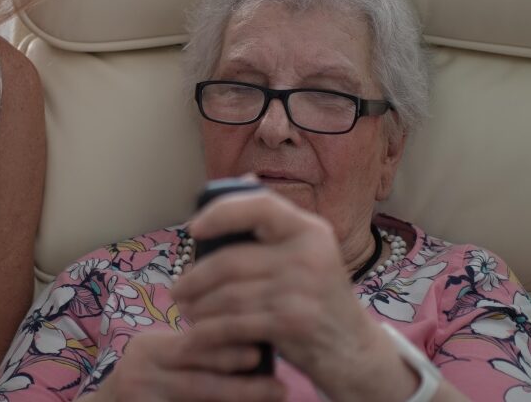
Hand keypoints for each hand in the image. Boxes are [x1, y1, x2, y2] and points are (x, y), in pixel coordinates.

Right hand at [85, 330, 284, 401]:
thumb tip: (255, 349)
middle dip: (240, 385)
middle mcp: (140, 375)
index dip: (227, 349)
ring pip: (194, 400)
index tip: (261, 352)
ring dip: (234, 401)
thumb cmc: (148, 375)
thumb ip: (197, 349)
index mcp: (149, 350)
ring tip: (268, 400)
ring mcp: (141, 401)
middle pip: (195, 382)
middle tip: (278, 388)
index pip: (192, 347)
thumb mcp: (163, 354)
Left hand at [173, 188, 410, 399]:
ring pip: (228, 295)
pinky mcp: (293, 323)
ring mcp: (302, 290)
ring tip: (187, 311)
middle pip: (231, 261)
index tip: (193, 228)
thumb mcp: (307, 255)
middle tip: (178, 290)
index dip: (221, 212)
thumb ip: (275, 226)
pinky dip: (209, 331)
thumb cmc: (317, 298)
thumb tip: (241, 181)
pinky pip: (234, 324)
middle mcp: (309, 254)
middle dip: (195, 278)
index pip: (260, 206)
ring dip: (198, 307)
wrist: (352, 349)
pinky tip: (198, 334)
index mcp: (310, 230)